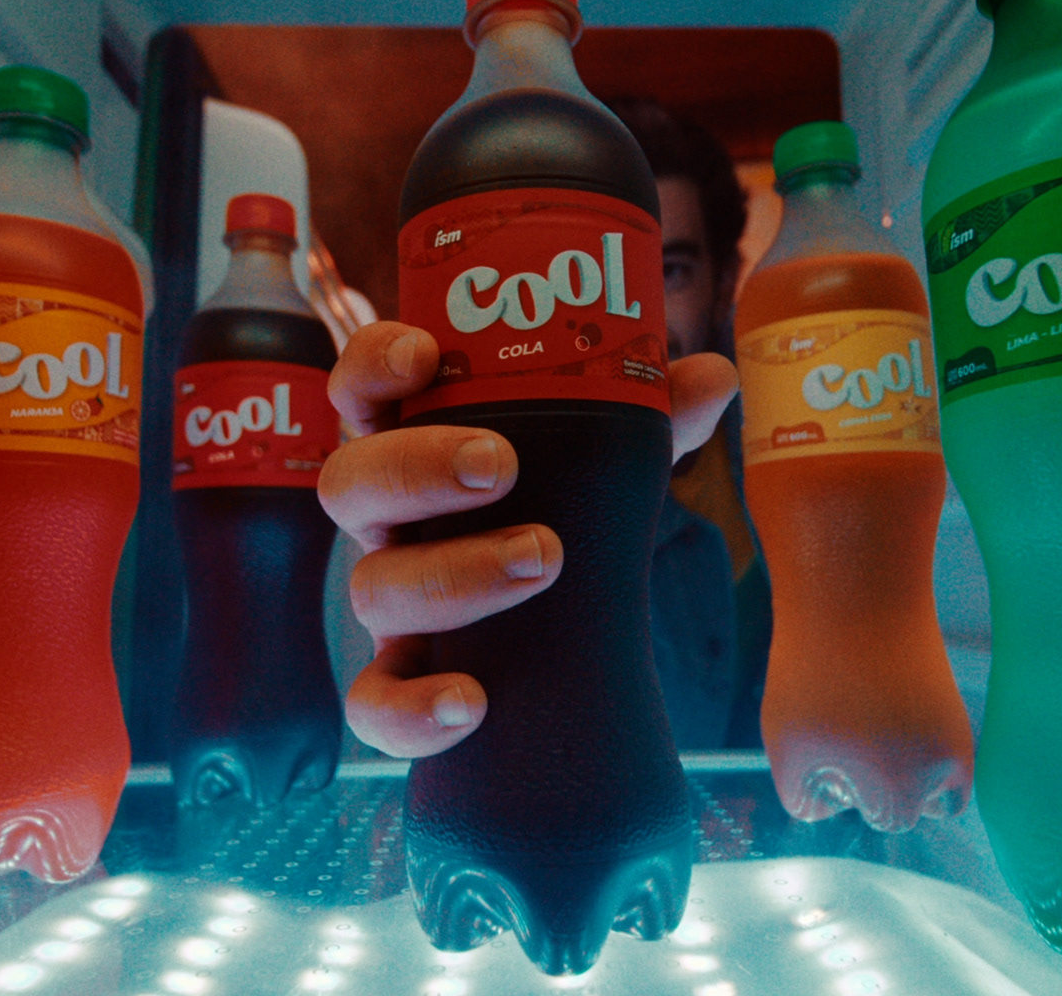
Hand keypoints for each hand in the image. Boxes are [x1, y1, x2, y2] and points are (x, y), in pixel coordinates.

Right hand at [318, 322, 737, 758]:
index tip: (425, 353)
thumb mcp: (605, 462)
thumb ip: (648, 419)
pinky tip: (471, 702)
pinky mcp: (401, 683)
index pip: (363, 390)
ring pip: (373, 587)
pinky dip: (410, 708)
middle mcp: (385, 521)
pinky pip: (372, 704)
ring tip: (541, 559)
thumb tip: (710, 378)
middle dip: (416, 468)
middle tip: (500, 466)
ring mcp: (388, 601)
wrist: (562, 631)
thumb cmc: (564, 516)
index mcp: (415, 446)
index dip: (376, 363)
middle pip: (351, 482)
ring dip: (452, 573)